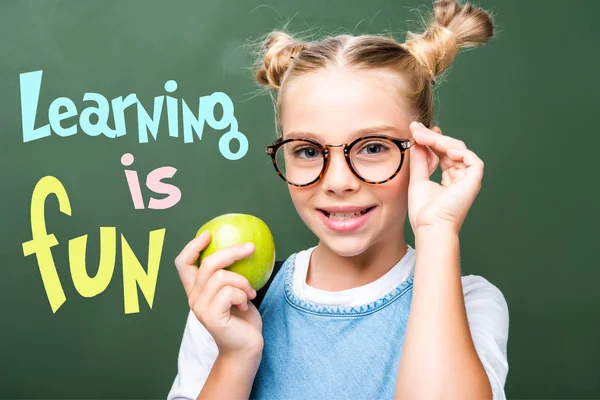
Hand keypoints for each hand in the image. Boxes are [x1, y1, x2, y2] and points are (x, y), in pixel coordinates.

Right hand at [174, 231, 263, 358]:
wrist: (245, 349)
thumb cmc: (243, 320)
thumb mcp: (236, 292)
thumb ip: (232, 275)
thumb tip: (245, 247)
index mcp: (197, 290)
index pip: (183, 263)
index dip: (192, 246)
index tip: (208, 233)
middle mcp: (194, 297)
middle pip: (207, 263)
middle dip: (231, 251)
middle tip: (250, 248)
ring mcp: (200, 307)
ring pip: (222, 277)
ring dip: (243, 283)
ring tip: (250, 294)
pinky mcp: (210, 316)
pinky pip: (229, 292)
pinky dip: (243, 295)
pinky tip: (246, 306)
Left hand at [407, 121, 484, 234]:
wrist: (430, 227)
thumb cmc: (424, 212)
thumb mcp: (418, 180)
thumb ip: (419, 160)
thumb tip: (417, 141)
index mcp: (449, 177)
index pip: (441, 152)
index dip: (430, 140)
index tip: (414, 129)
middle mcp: (460, 176)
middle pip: (449, 148)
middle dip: (431, 136)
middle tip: (415, 128)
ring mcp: (468, 178)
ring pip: (458, 149)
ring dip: (440, 141)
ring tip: (422, 136)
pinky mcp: (474, 181)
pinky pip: (473, 160)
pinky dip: (460, 152)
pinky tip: (444, 149)